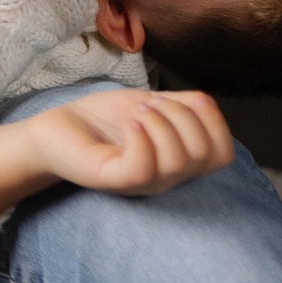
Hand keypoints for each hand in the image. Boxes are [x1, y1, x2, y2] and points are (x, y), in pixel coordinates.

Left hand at [24, 89, 234, 196]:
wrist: (58, 128)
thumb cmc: (105, 119)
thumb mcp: (152, 104)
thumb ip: (183, 105)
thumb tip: (206, 105)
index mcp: (181, 159)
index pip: (224, 154)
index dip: (215, 122)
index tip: (184, 100)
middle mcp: (167, 176)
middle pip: (205, 155)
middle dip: (184, 117)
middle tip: (151, 105)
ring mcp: (143, 182)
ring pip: (178, 162)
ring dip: (162, 123)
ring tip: (138, 113)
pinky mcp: (115, 180)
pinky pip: (143, 169)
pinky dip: (142, 138)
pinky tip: (130, 124)